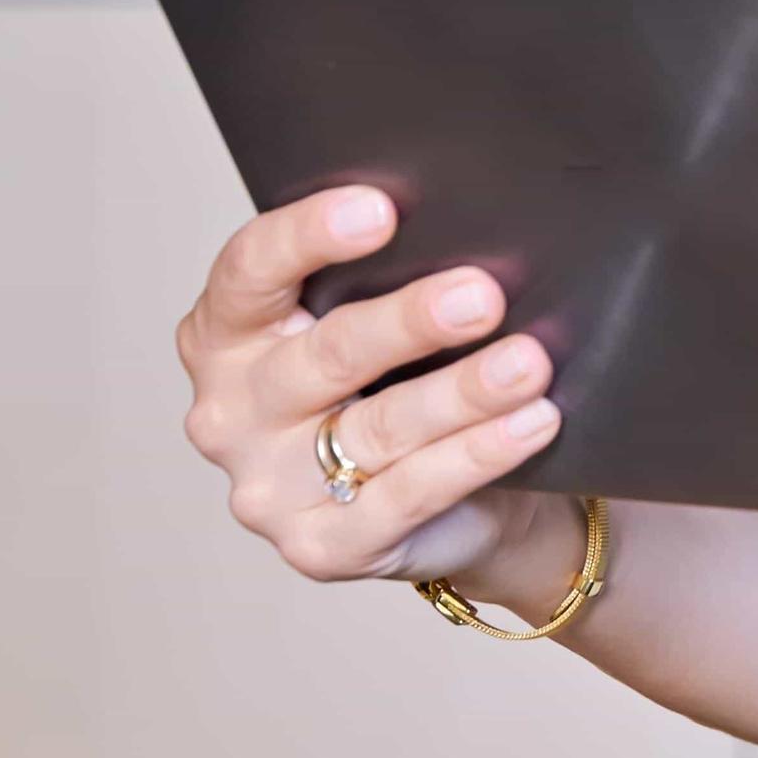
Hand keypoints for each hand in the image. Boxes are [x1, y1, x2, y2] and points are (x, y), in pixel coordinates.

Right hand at [173, 184, 567, 596]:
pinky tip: (530, 422)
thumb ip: (389, 276)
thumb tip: (469, 224)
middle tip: (482, 295)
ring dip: (462, 392)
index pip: (250, 271)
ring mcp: (268, 488)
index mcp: (226, 332)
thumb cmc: (405, 379)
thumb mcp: (380, 320)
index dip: (308, 235)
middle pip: (325, 354)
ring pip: (377, 427)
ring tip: (528, 363)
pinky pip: (410, 494)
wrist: (452, 501)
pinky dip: (478, 454)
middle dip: (409, 321)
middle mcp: (231, 412)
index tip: (381, 209)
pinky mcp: (321, 548)